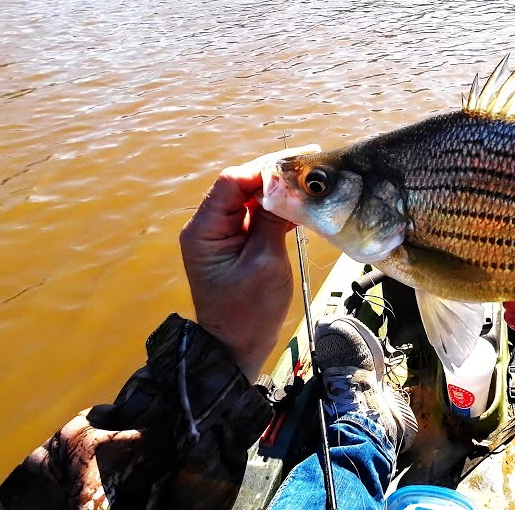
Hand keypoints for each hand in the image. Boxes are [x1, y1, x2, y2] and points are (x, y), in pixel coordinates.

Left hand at [180, 146, 318, 378]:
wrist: (235, 348)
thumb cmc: (249, 312)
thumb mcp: (265, 263)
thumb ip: (271, 220)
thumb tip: (283, 186)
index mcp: (204, 230)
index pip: (231, 182)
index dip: (263, 170)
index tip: (297, 166)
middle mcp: (207, 227)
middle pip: (240, 186)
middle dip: (274, 178)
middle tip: (309, 170)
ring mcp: (220, 235)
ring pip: (249, 199)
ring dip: (278, 193)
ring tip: (310, 185)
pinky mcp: (234, 244)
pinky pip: (254, 216)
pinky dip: (276, 211)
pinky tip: (300, 208)